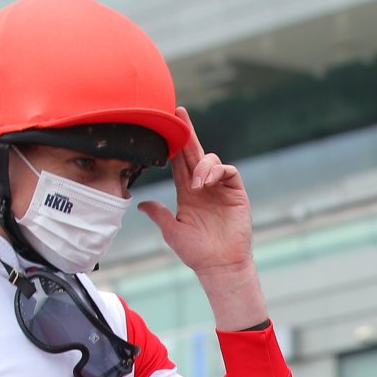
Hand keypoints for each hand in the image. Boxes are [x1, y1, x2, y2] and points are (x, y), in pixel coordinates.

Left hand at [139, 106, 252, 274]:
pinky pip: (228, 171)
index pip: (179, 162)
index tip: (165, 127)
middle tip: (178, 112)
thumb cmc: (196, 252)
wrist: (220, 265)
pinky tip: (206, 183)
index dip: (173, 146)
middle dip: (187, 133)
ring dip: (201, 165)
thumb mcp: (171, 231)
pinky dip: (216, 171)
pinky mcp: (236, 193)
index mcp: (187, 193)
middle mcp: (203, 187)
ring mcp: (221, 189)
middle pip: (194, 153)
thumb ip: (158, 214)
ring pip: (211, 160)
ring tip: (195, 185)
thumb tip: (140, 204)